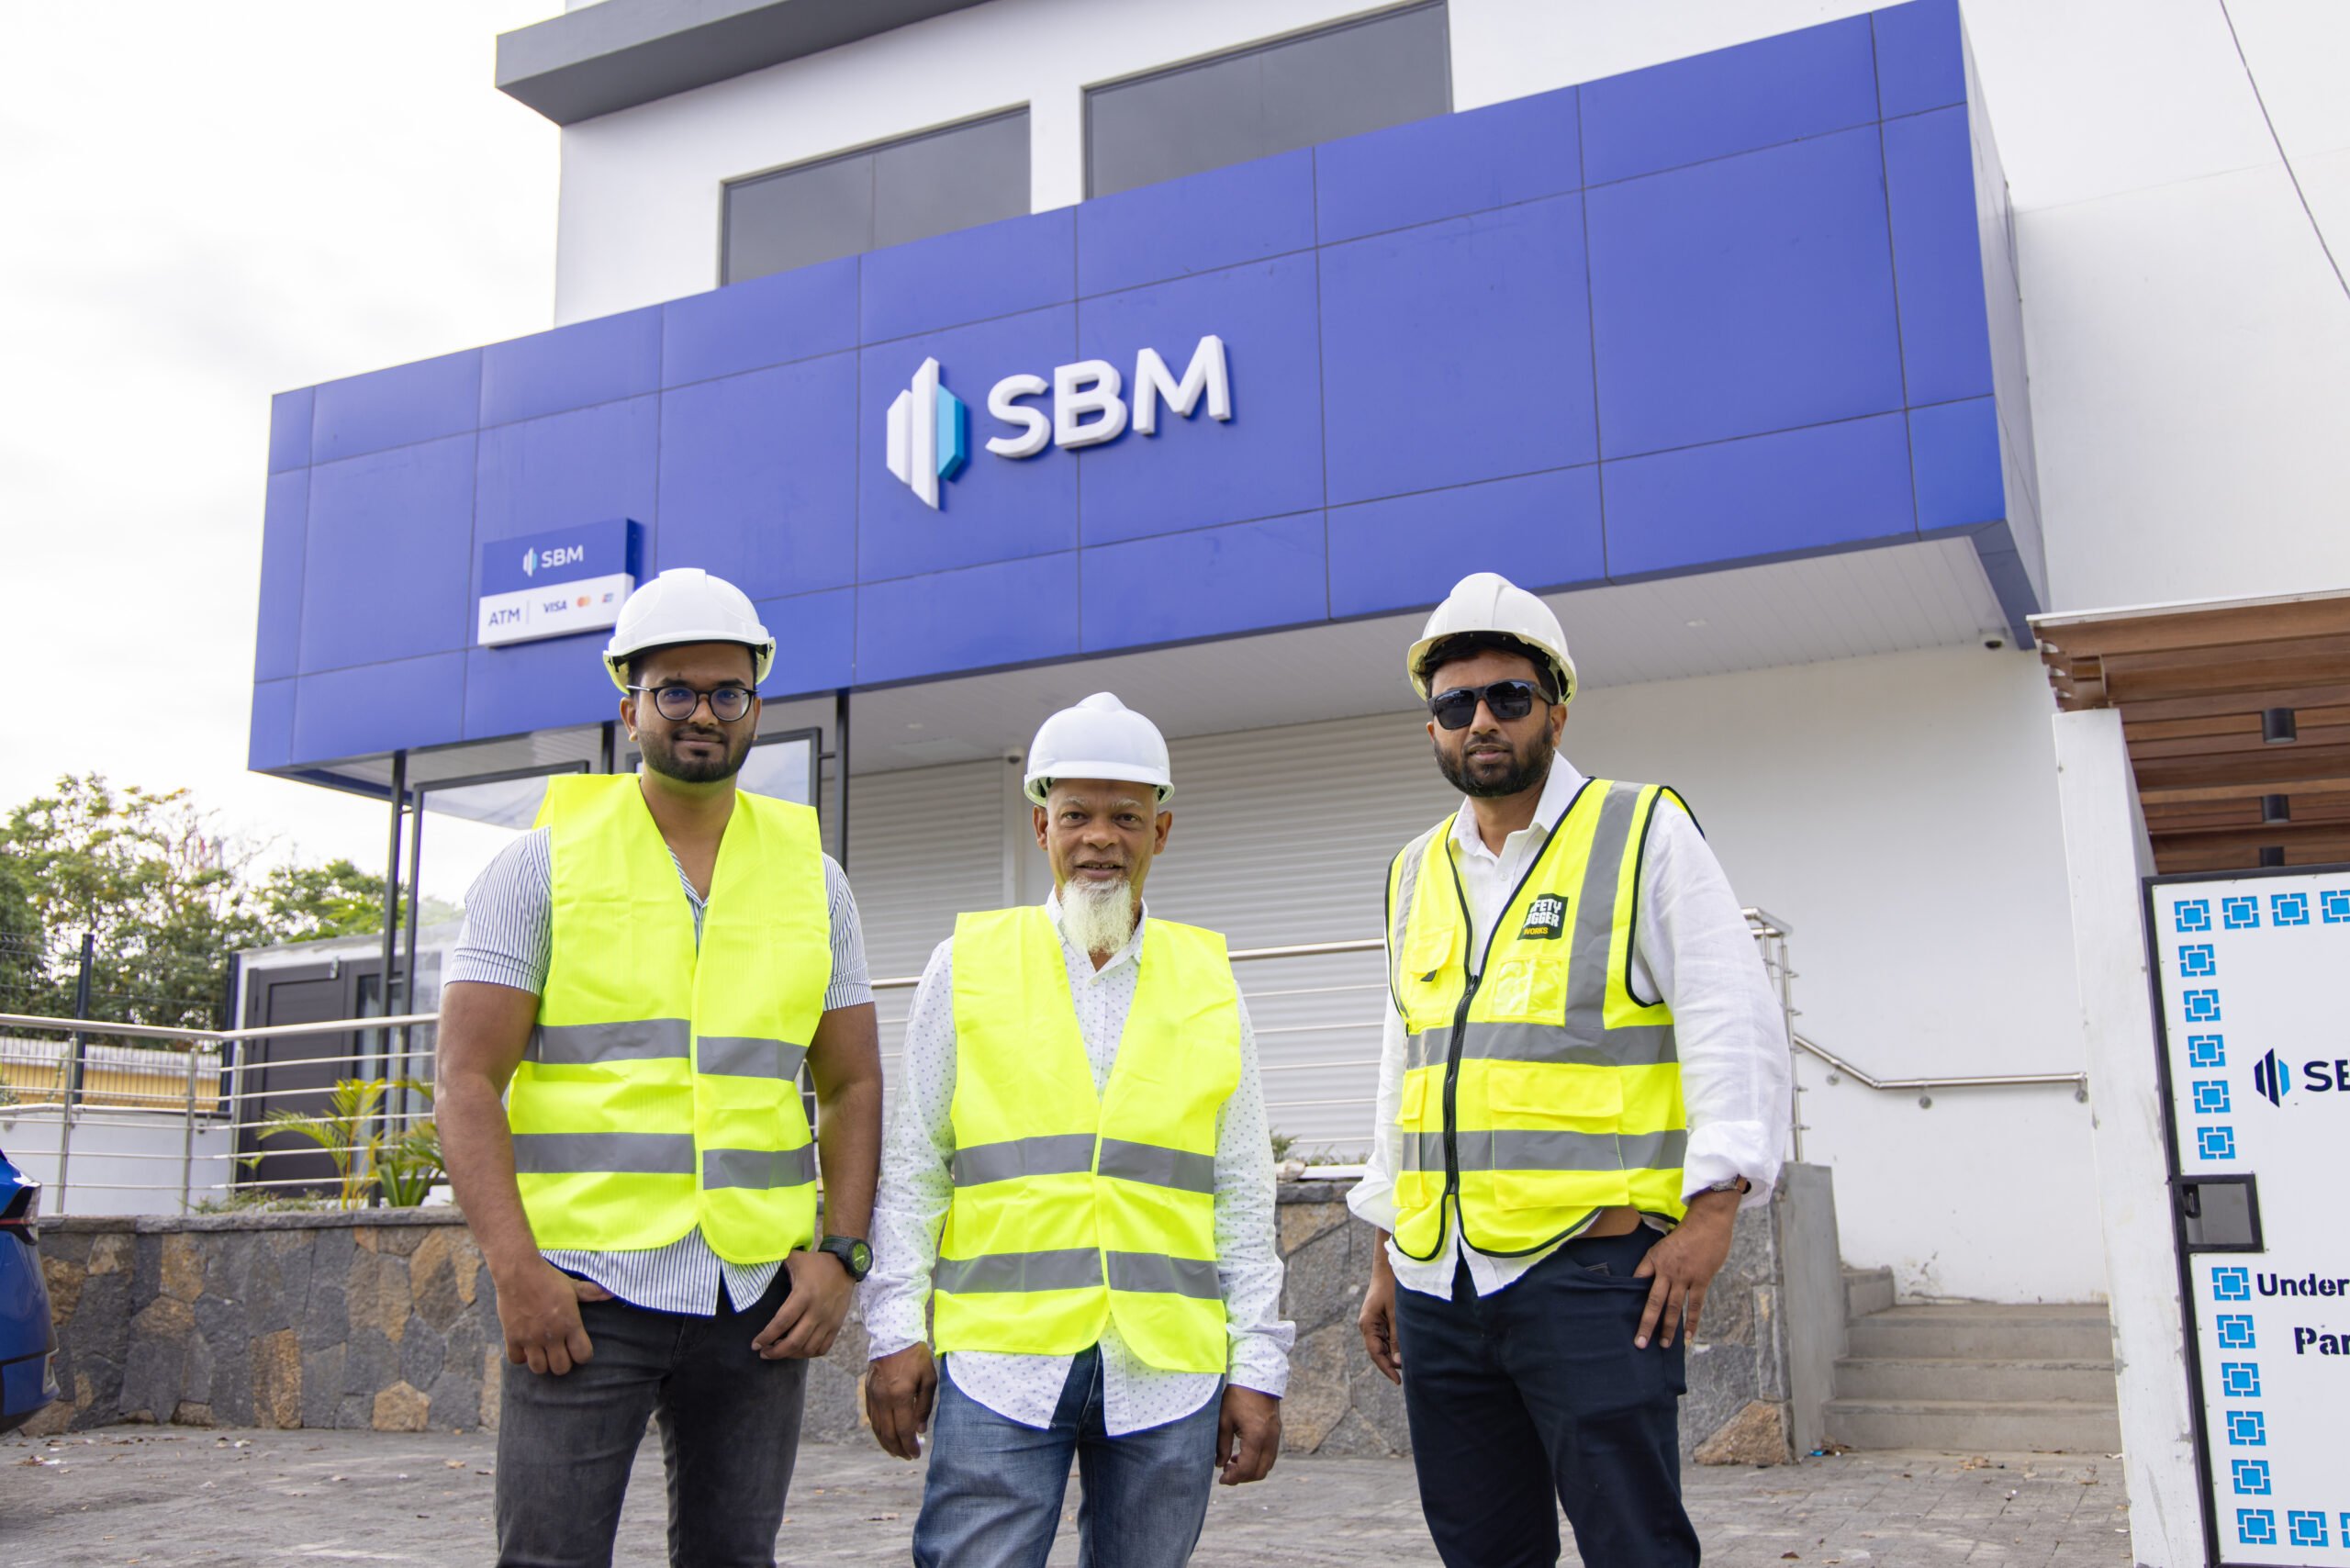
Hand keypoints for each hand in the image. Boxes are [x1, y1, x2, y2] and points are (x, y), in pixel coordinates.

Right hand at [495, 1260, 609, 1375]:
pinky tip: (525, 1348)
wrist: (519, 1271)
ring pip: (539, 1368)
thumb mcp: (571, 1286)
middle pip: (561, 1368)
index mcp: (570, 1323)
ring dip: (542, 1363)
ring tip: (543, 1353)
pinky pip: (516, 1359)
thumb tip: (611, 1293)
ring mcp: (531, 1338)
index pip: (583, 1355)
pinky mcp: (512, 1336)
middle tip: (560, 1353)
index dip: (583, 1355)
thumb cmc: (548, 1277)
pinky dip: (520, 1357)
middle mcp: (552, 1335)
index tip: (578, 1349)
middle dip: (563, 1363)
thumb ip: (591, 1293)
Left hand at [752, 1249, 853, 1360]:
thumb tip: (753, 1256)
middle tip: (763, 1353)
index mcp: (803, 1295)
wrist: (846, 1264)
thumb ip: (775, 1259)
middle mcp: (817, 1311)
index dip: (766, 1336)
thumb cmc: (815, 1263)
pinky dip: (809, 1354)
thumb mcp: (795, 1259)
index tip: (755, 1345)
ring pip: (808, 1348)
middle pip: (794, 1341)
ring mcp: (828, 1320)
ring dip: (791, 1355)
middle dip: (775, 1352)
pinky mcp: (836, 1325)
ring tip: (779, 1352)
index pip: (782, 1323)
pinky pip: (823, 1348)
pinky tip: (798, 1350)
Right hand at [866, 1343, 937, 1460]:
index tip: (916, 1454)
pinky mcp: (868, 1392)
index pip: (904, 1429)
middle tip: (908, 1457)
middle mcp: (883, 1399)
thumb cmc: (916, 1357)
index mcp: (900, 1395)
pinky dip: (879, 1431)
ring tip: (897, 1452)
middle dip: (898, 1449)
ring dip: (887, 1444)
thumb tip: (920, 1430)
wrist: (893, 1337)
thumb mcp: (928, 1379)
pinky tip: (886, 1436)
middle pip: (888, 1433)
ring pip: (877, 1428)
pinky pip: (872, 1418)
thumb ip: (924, 1406)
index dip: (910, 1445)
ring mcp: (873, 1396)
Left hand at [1216, 1387, 1280, 1484]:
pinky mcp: (1277, 1433)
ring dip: (1251, 1470)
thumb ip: (1222, 1445)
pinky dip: (1258, 1461)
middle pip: (1259, 1472)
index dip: (1233, 1478)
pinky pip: (1270, 1456)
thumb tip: (1219, 1464)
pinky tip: (1243, 1454)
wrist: (1259, 1376)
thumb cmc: (1238, 1396)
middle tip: (1226, 1473)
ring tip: (1232, 1463)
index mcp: (1256, 1437)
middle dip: (1243, 1477)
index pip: (1246, 1469)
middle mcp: (1269, 1440)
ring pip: (1267, 1466)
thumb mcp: (1224, 1419)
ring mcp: (1275, 1437)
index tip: (1221, 1479)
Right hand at [1357, 1248, 1401, 1384]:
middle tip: (1408, 1376)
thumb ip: (1397, 1337)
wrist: (1389, 1266)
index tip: (1398, 1381)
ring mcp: (1373, 1322)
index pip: (1376, 1354)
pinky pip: (1386, 1336)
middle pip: (1378, 1351)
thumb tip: (1398, 1361)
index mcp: (1367, 1324)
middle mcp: (1368, 1325)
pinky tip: (1406, 1349)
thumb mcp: (1397, 1313)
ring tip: (1410, 1364)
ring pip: (1383, 1345)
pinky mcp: (1380, 1318)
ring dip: (1394, 1354)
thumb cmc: (1392, 1287)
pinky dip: (1395, 1344)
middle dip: (1391, 1364)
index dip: (1387, 1368)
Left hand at [1633, 1189, 1740, 1348]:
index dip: (1630, 1296)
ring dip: (1668, 1328)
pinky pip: (1695, 1305)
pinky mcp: (1701, 1280)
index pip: (1637, 1281)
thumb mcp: (1663, 1244)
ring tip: (1664, 1344)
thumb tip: (1652, 1280)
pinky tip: (1688, 1336)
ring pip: (1673, 1307)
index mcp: (1654, 1259)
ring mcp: (1684, 1277)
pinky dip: (1692, 1322)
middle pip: (1653, 1302)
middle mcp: (1666, 1271)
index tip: (1621, 1312)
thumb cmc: (1685, 1232)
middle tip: (1639, 1343)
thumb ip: (1657, 1263)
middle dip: (1646, 1324)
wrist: (1707, 1222)